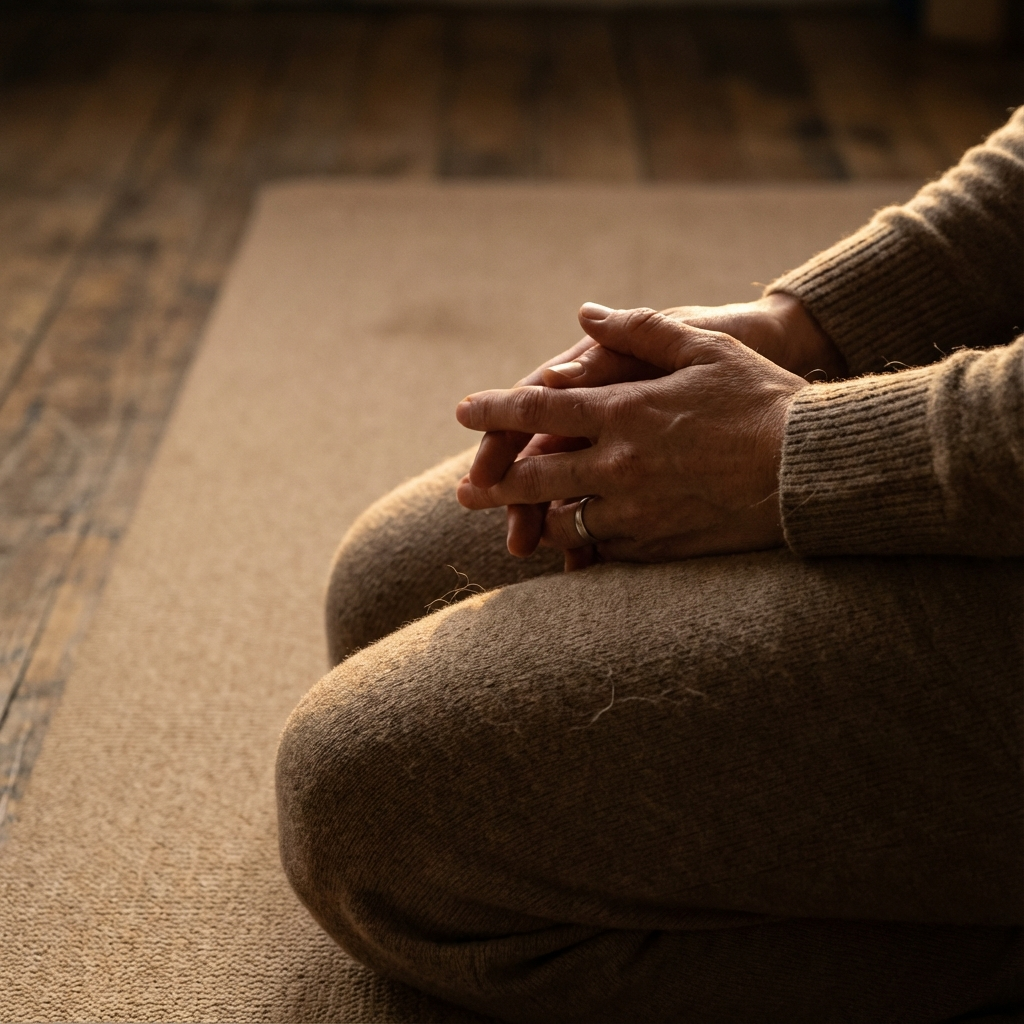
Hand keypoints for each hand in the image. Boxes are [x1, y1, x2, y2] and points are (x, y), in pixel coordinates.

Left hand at [456, 306, 810, 566]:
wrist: (811, 469)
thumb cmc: (762, 400)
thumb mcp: (705, 347)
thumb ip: (639, 329)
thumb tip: (584, 314)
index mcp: (624, 411)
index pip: (537, 412)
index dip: (493, 411)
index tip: (462, 412)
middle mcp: (618, 465)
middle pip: (532, 479)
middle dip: (492, 484)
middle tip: (466, 491)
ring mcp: (635, 511)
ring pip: (563, 523)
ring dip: (539, 520)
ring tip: (522, 524)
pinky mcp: (656, 546)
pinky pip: (602, 551)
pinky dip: (585, 546)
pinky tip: (579, 545)